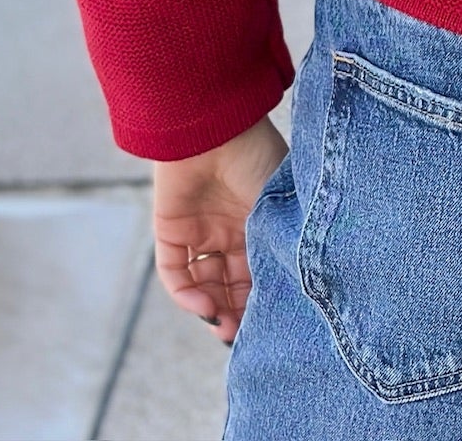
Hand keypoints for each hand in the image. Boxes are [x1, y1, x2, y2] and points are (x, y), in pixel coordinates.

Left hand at [152, 114, 288, 345]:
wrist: (216, 126)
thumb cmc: (258, 157)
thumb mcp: (281, 206)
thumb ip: (283, 246)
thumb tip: (291, 297)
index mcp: (258, 221)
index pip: (257, 272)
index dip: (260, 301)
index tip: (267, 326)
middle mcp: (229, 228)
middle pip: (229, 284)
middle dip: (235, 313)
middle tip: (240, 335)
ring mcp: (199, 229)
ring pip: (202, 283)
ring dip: (211, 308)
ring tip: (222, 324)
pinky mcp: (170, 228)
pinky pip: (174, 270)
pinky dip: (185, 293)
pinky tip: (203, 304)